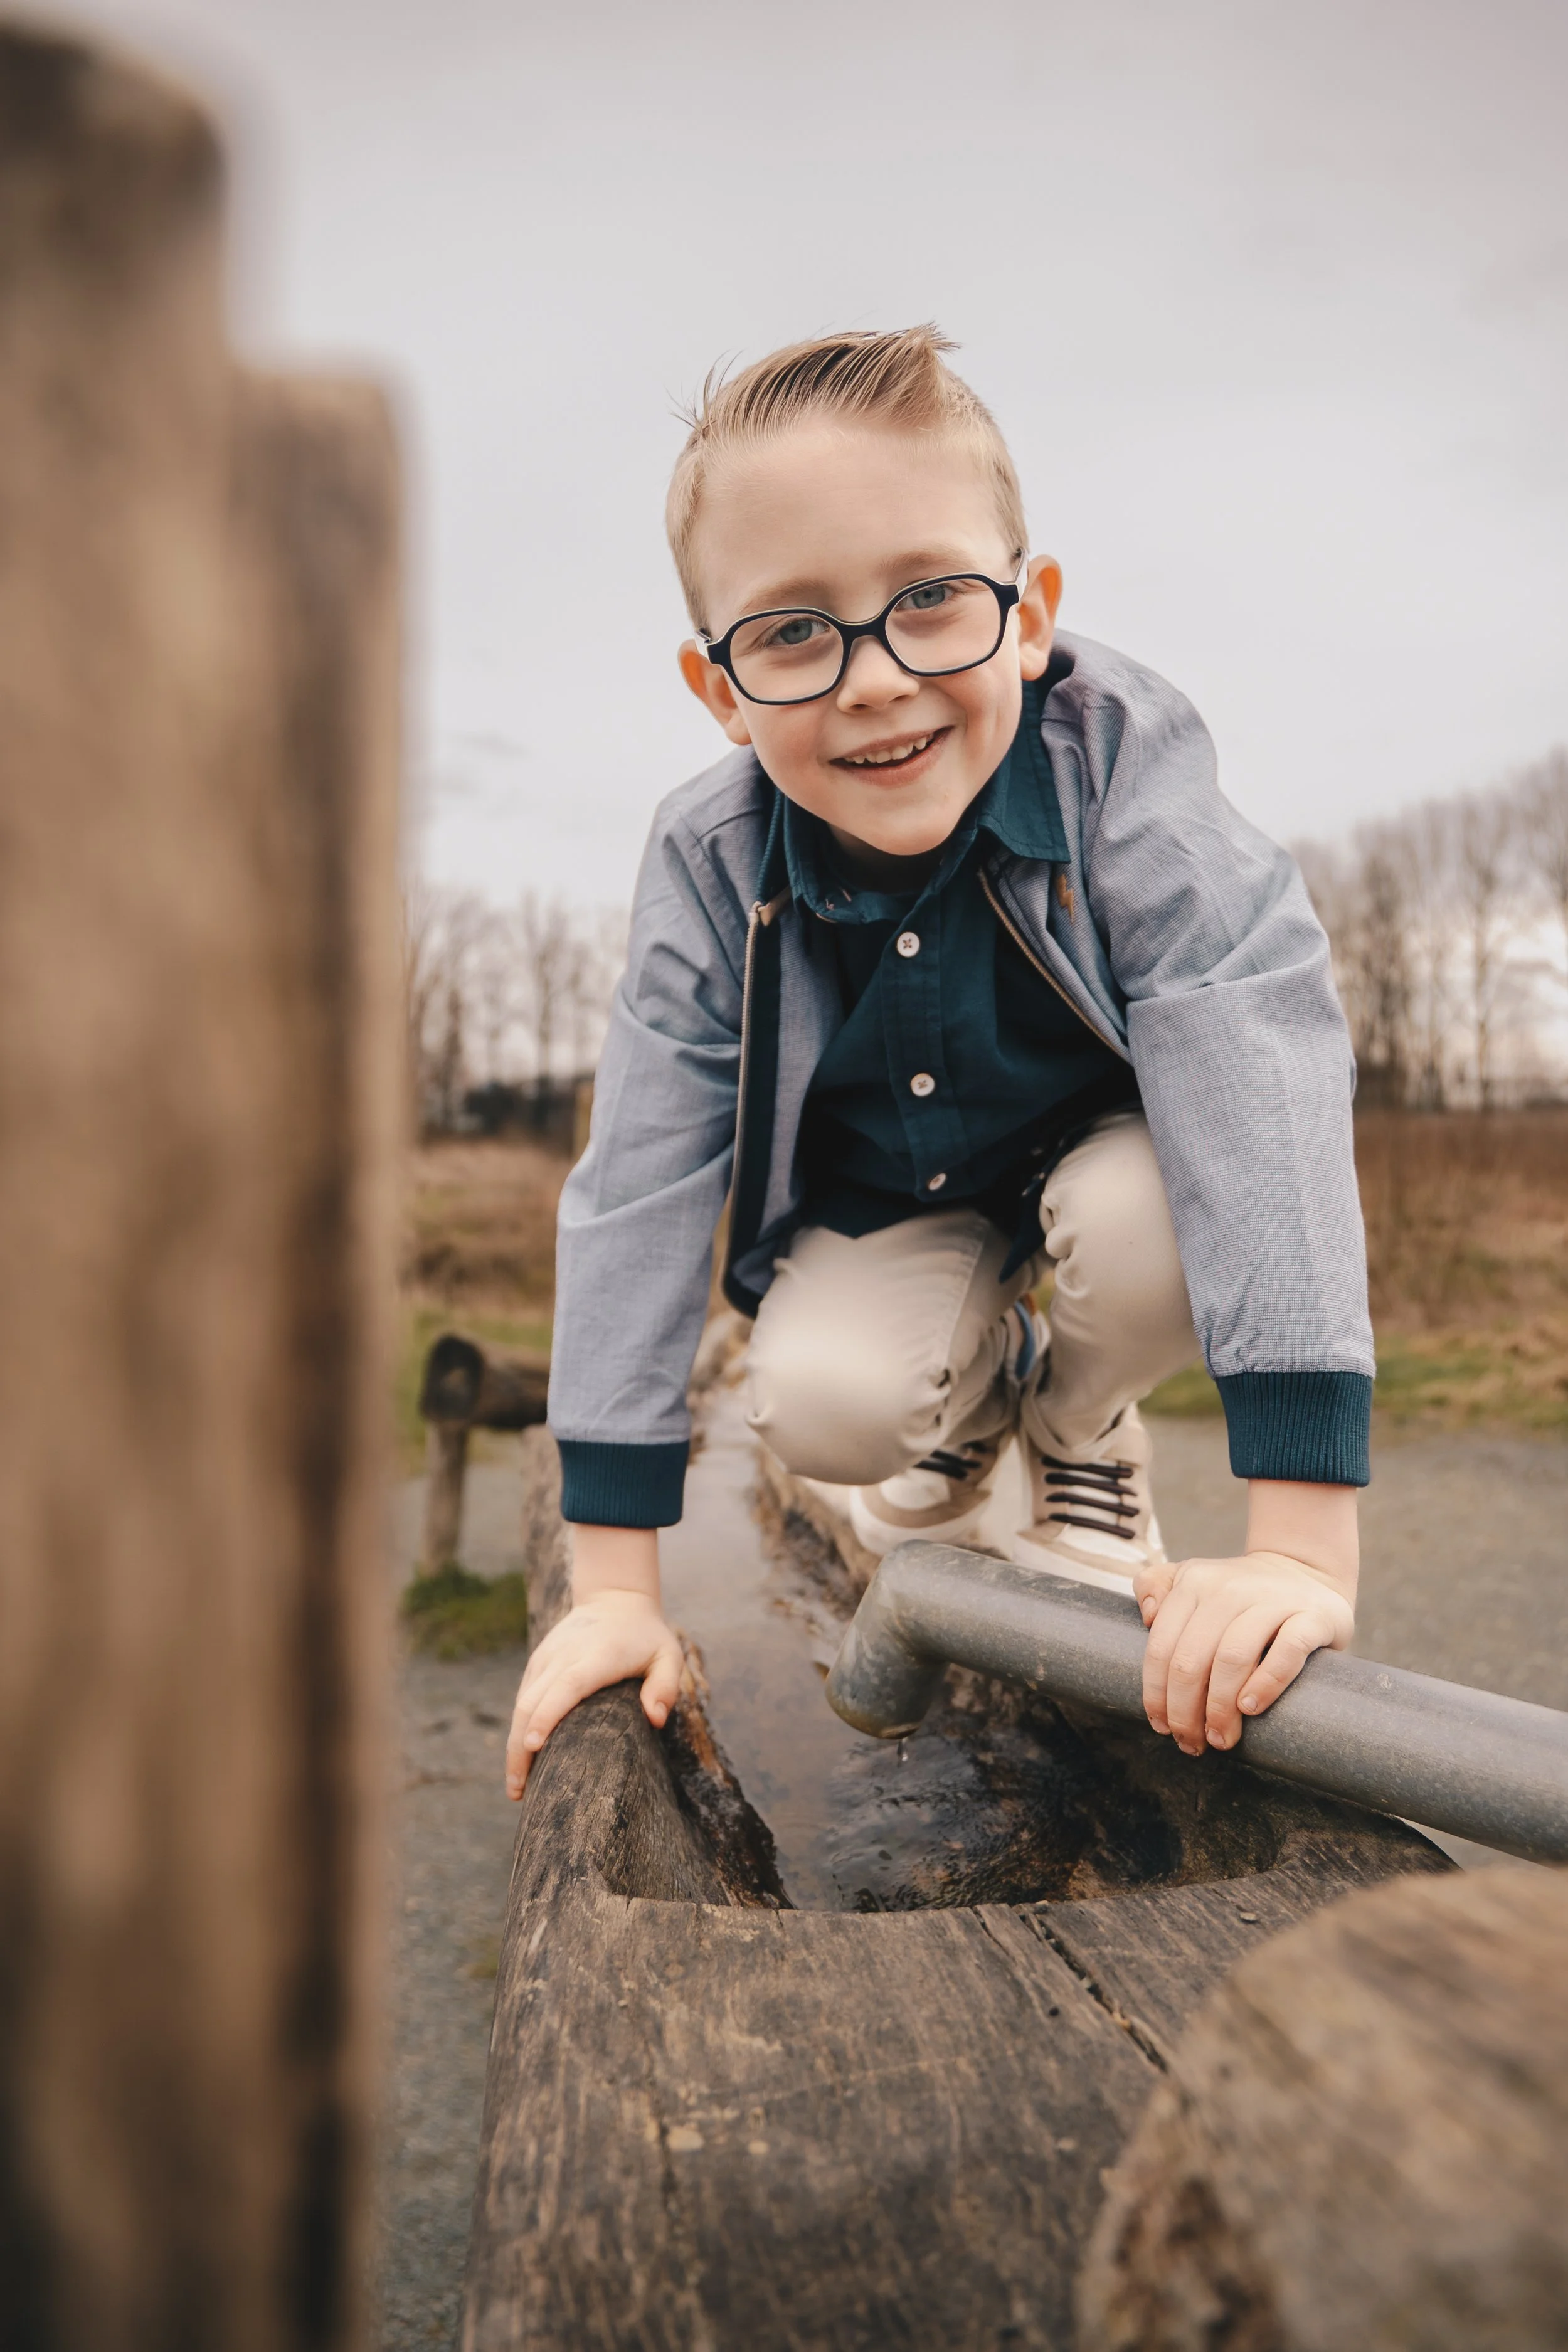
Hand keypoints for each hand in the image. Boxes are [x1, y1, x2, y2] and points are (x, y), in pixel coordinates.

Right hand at [504, 1589, 683, 1798]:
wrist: (614, 1598)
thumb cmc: (646, 1636)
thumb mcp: (668, 1655)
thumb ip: (666, 1686)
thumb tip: (655, 1720)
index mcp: (597, 1656)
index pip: (567, 1686)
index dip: (547, 1715)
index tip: (532, 1746)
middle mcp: (565, 1657)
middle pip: (533, 1702)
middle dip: (520, 1748)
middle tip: (518, 1791)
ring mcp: (547, 1659)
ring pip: (521, 1703)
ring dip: (513, 1745)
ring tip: (515, 1788)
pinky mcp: (538, 1663)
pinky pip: (522, 1698)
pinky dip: (517, 1729)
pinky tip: (520, 1760)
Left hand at [1135, 1550, 1354, 1754]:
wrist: (1304, 1571)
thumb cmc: (1237, 1592)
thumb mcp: (1190, 1579)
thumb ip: (1155, 1586)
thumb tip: (1147, 1616)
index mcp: (1193, 1583)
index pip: (1162, 1647)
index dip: (1156, 1694)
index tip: (1161, 1726)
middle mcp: (1229, 1589)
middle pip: (1192, 1659)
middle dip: (1185, 1711)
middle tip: (1191, 1743)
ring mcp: (1273, 1601)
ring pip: (1233, 1658)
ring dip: (1220, 1708)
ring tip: (1220, 1738)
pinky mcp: (1312, 1617)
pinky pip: (1287, 1651)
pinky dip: (1267, 1683)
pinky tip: (1250, 1708)